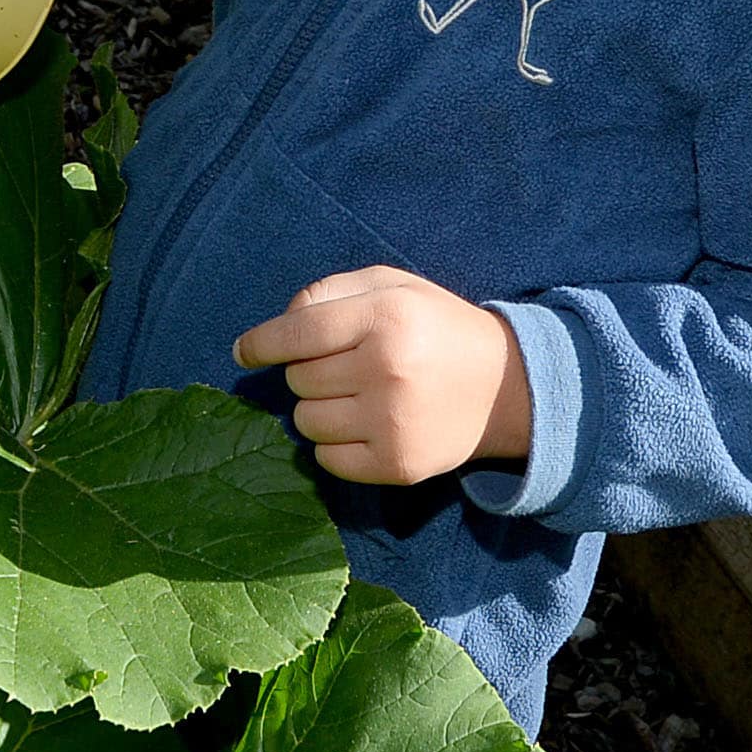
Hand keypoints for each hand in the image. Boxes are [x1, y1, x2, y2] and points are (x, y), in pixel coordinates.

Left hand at [234, 268, 534, 485]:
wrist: (506, 386)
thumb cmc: (436, 328)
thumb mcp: (392, 287)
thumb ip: (329, 293)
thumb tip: (275, 330)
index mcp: (385, 317)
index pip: (296, 333)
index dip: (260, 343)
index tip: (244, 352)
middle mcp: (386, 369)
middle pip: (297, 380)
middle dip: (309, 372)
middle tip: (346, 367)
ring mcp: (392, 421)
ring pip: (305, 422)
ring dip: (319, 410)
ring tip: (357, 397)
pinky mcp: (398, 464)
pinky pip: (326, 461)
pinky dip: (334, 446)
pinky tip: (365, 427)